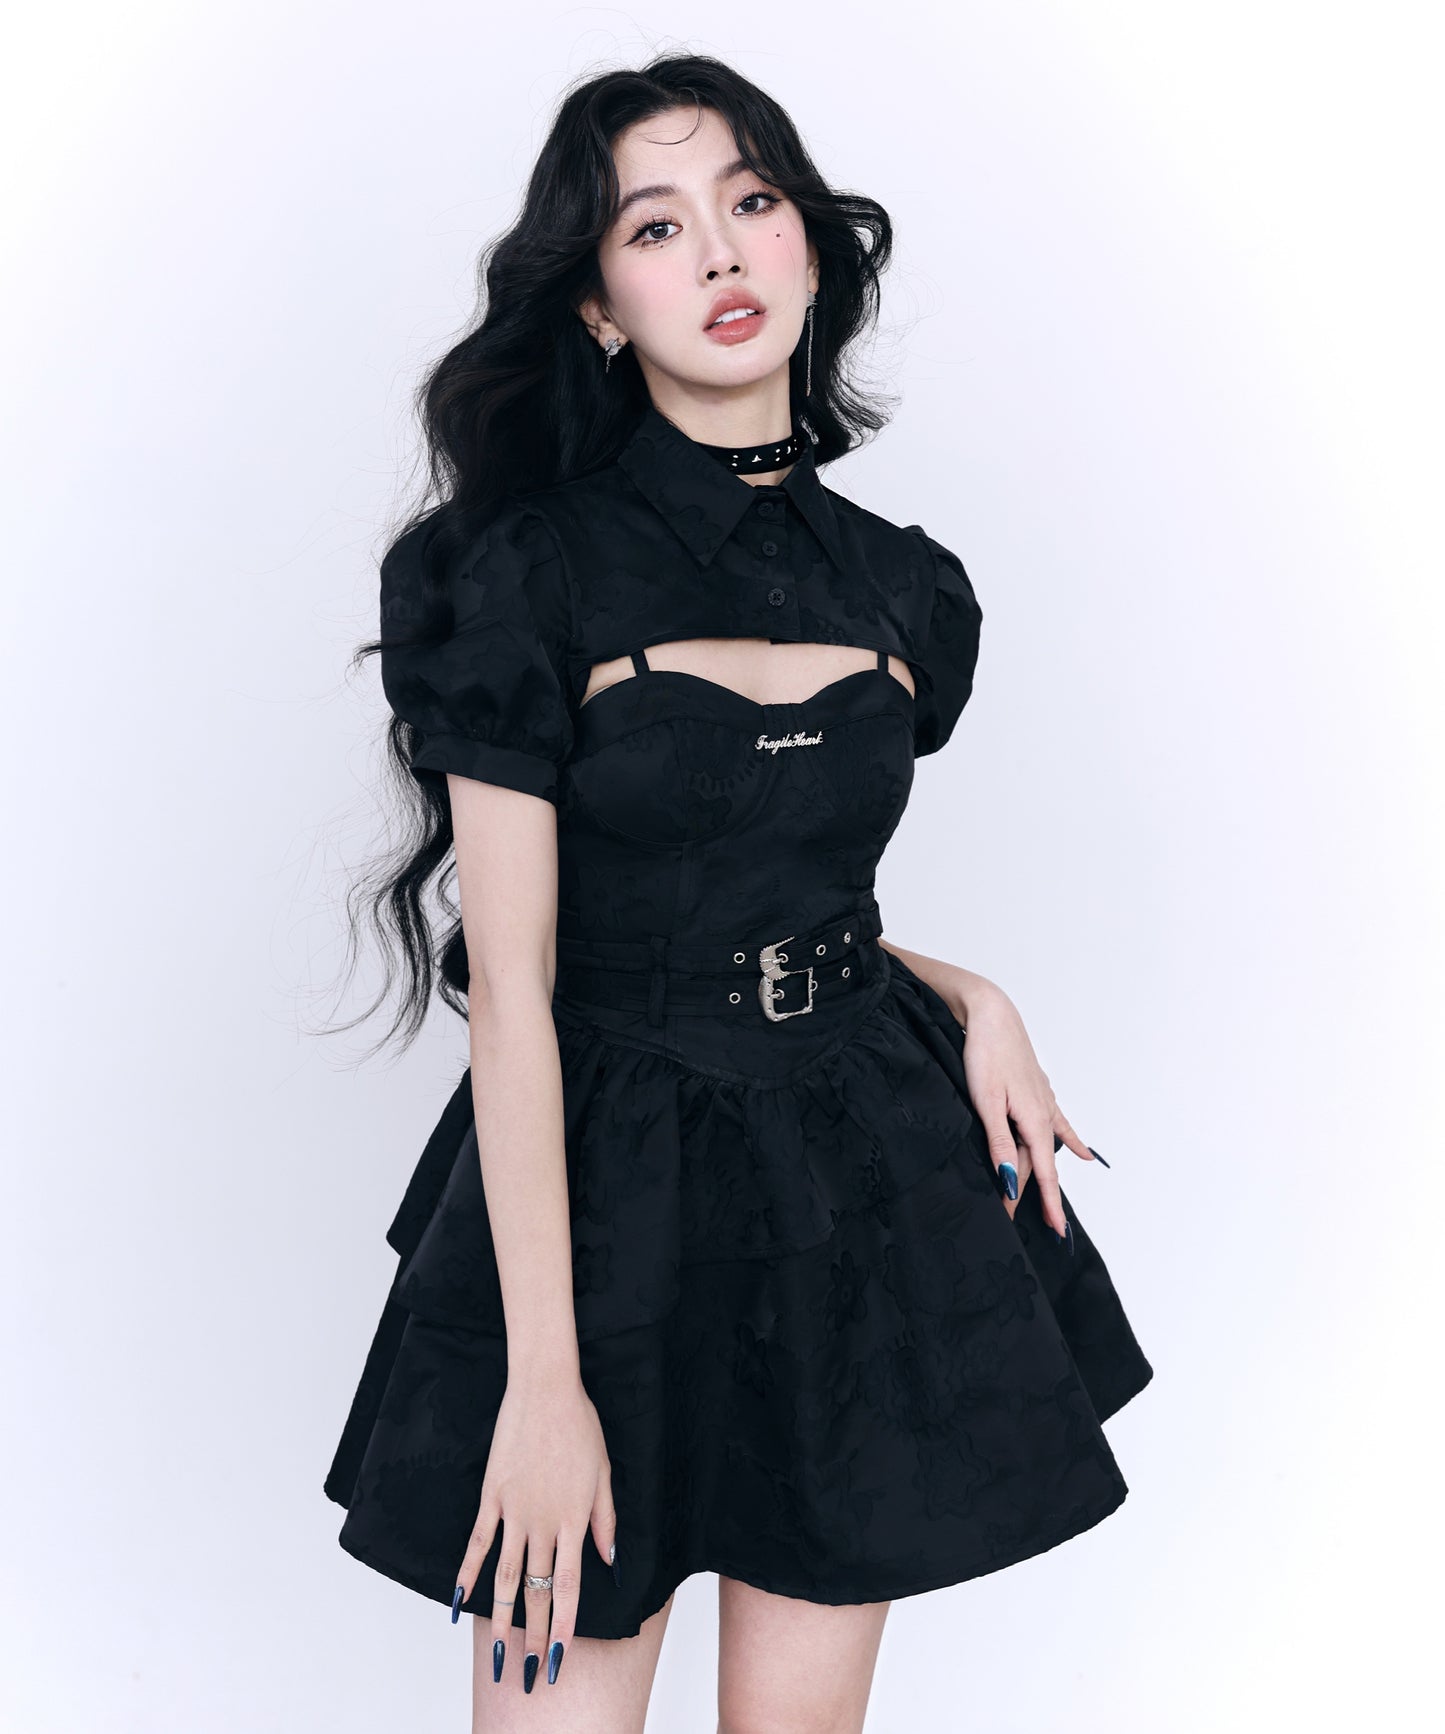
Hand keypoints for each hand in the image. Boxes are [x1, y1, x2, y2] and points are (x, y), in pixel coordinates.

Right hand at [455, 1370, 615, 1690]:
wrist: (545, 1390)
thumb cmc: (580, 1425)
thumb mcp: (604, 1471)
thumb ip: (606, 1518)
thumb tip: (611, 1558)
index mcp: (575, 1517)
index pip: (571, 1583)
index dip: (566, 1622)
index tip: (562, 1653)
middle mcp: (543, 1522)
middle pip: (536, 1588)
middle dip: (535, 1633)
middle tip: (531, 1670)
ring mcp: (514, 1510)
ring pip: (505, 1576)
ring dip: (501, 1618)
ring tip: (498, 1652)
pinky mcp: (491, 1496)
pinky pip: (478, 1543)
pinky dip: (468, 1575)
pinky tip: (461, 1602)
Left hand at [948, 974, 1095, 1240]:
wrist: (991, 1014)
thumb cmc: (985, 1054)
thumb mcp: (986, 1102)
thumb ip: (999, 1143)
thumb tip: (1010, 1180)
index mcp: (1033, 1122)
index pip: (1041, 1174)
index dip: (1044, 1205)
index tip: (1054, 1233)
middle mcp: (1043, 1114)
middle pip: (1036, 1163)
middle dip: (1028, 1193)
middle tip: (1015, 1221)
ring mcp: (1042, 1101)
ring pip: (1042, 1147)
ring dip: (1042, 1174)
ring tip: (1049, 1206)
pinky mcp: (1036, 1090)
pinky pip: (1057, 1123)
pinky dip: (1070, 1141)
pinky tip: (1084, 1155)